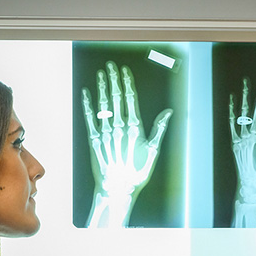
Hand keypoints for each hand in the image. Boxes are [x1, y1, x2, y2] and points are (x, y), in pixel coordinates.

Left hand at [82, 61, 172, 227]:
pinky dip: (87, 105)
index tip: (124, 71)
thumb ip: (159, 129)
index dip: (127, 83)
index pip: (130, 99)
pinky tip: (86, 94)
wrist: (117, 189)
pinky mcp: (94, 140)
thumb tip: (169, 112)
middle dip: (113, 80)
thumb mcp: (153, 151)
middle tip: (110, 66)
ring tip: (100, 75)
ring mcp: (105, 132)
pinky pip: (89, 118)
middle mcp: (119, 127)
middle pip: (116, 98)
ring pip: (103, 105)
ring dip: (101, 88)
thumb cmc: (137, 172)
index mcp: (135, 128)